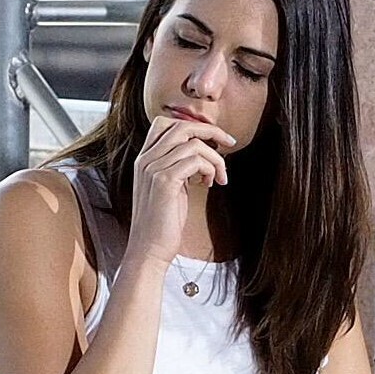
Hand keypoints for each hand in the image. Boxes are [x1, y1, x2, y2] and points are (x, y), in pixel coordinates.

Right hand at [129, 114, 236, 266]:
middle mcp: (146, 159)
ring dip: (215, 158)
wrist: (149, 250)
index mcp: (145, 159)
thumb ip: (179, 169)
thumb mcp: (170, 189)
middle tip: (229, 142)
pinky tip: (210, 184)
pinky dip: (210, 169)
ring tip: (219, 177)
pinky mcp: (164, 182)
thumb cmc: (163, 224)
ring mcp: (153, 169)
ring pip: (193, 144)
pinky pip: (195, 161)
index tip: (213, 139)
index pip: (165, 123)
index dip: (193, 125)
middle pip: (181, 126)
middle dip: (210, 131)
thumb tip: (201, 158)